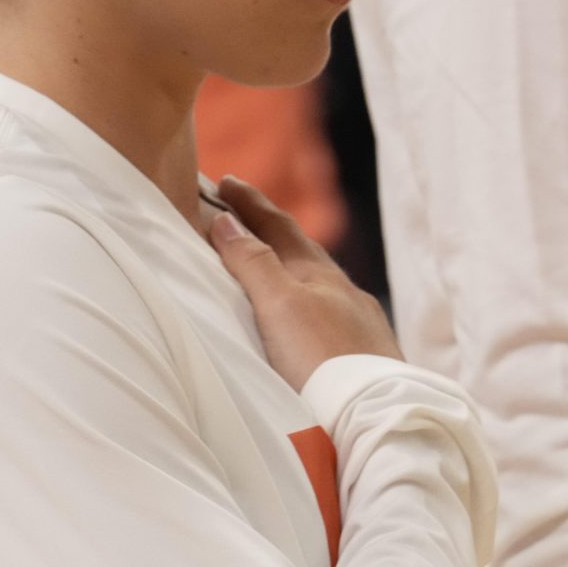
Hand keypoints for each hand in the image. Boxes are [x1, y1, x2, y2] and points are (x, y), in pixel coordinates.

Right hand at [209, 175, 402, 391]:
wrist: (378, 423)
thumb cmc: (323, 361)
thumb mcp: (279, 305)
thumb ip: (253, 261)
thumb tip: (227, 220)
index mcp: (320, 275)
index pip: (280, 227)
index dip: (251, 203)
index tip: (226, 181)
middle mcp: (345, 294)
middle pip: (304, 251)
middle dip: (273, 230)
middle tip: (244, 214)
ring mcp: (361, 327)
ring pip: (321, 285)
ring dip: (292, 268)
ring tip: (271, 266)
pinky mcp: (367, 360)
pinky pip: (330, 315)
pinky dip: (308, 303)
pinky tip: (307, 322)